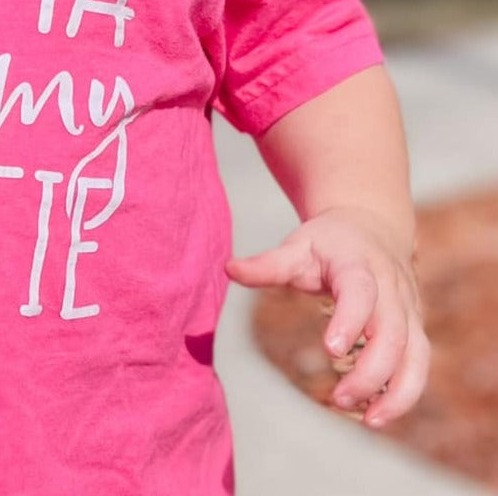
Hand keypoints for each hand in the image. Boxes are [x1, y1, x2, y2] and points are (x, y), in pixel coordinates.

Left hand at [225, 204, 429, 427]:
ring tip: (370, 421)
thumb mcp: (298, 245)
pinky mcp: (415, 329)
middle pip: (394, 333)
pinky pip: (419, 365)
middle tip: (340, 398)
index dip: (350, 320)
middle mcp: (391, 289)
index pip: (361, 292)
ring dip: (398, 392)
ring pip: (416, 355)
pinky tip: (378, 416)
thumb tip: (228, 269)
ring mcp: (409, 310)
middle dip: (371, 372)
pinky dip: (405, 393)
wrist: (373, 226)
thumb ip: (268, 264)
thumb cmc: (330, 241)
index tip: (332, 350)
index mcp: (359, 265)